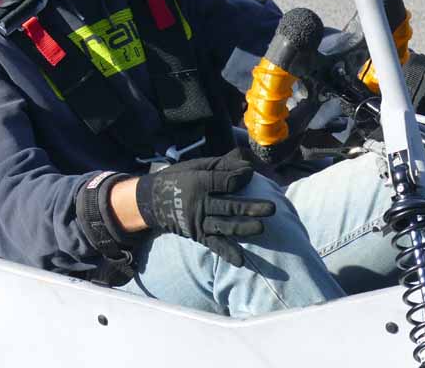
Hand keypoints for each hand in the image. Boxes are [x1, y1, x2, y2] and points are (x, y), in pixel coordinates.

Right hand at [134, 151, 274, 266]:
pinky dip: (227, 252)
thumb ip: (222, 164)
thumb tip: (248, 166)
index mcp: (199, 182)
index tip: (252, 174)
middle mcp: (199, 203)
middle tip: (272, 208)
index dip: (241, 177)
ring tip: (261, 228)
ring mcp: (199, 221)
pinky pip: (214, 244)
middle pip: (229, 205)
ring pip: (225, 225)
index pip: (225, 181)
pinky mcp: (199, 235)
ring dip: (243, 228)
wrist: (152, 200)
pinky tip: (241, 260)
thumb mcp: (196, 166)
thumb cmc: (179, 178)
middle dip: (251, 207)